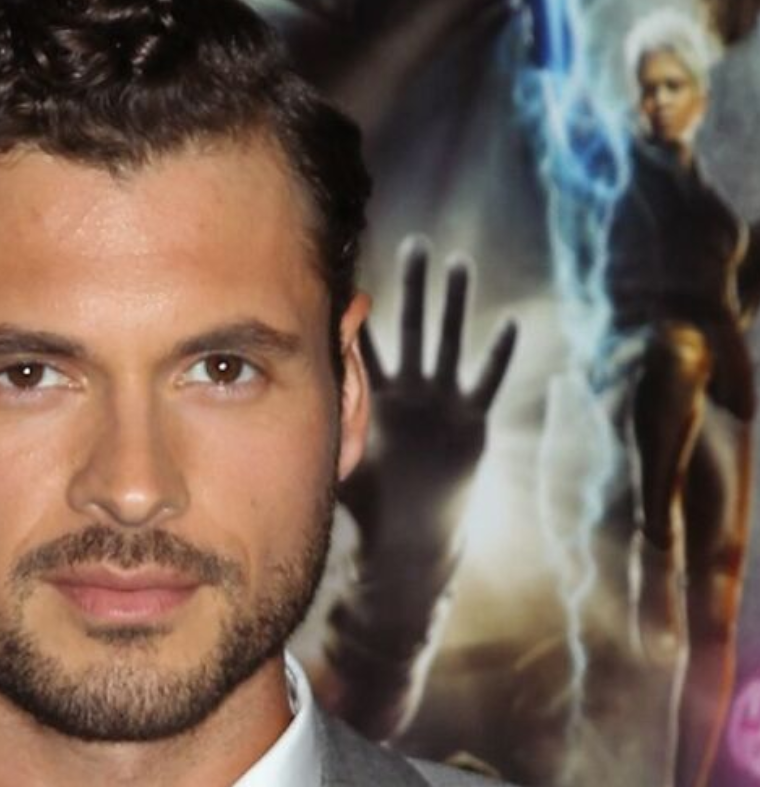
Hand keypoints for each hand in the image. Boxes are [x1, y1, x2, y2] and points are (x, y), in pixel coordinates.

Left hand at [340, 237, 516, 553]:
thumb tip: (279, 389)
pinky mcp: (470, 424)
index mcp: (379, 397)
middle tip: (416, 246)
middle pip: (412, 329)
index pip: (369, 343)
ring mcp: (442, 403)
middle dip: (415, 289)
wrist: (409, 540)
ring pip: (449, 343)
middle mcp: (412, 392)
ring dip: (454, 305)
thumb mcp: (339, 456)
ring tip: (457, 265)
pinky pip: (486, 383)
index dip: (363, 310)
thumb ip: (316, 424)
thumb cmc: (371, 503)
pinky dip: (498, 356)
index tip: (360, 269)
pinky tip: (507, 325)